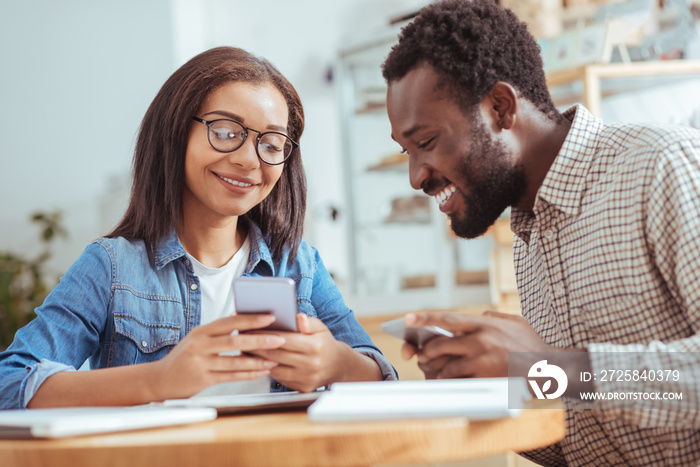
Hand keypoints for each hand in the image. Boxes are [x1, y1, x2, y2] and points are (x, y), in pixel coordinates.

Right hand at [150, 314, 285, 399]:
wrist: (159, 380)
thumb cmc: (184, 357)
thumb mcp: (197, 338)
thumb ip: (218, 330)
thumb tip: (241, 315)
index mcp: (201, 331)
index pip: (229, 322)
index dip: (251, 319)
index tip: (270, 317)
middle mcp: (199, 345)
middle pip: (235, 340)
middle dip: (260, 340)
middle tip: (279, 339)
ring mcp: (200, 363)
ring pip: (235, 361)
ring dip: (257, 361)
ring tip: (274, 359)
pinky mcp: (202, 379)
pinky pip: (230, 376)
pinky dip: (248, 374)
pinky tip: (261, 372)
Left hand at [252, 314, 349, 391]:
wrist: (338, 365)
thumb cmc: (325, 343)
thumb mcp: (320, 328)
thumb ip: (308, 322)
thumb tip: (298, 317)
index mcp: (315, 347)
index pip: (284, 339)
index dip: (265, 334)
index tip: (250, 329)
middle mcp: (311, 364)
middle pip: (276, 355)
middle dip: (256, 347)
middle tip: (241, 339)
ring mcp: (306, 378)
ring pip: (275, 368)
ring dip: (258, 360)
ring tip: (245, 351)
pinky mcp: (301, 387)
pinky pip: (279, 378)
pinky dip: (267, 370)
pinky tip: (258, 362)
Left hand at [401, 310, 551, 378]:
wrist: (551, 368)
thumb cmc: (532, 345)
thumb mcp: (514, 322)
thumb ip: (493, 317)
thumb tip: (478, 316)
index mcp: (484, 324)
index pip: (448, 318)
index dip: (425, 318)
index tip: (407, 318)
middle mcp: (481, 339)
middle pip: (441, 344)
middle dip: (427, 351)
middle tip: (421, 355)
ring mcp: (483, 360)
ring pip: (447, 365)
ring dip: (437, 370)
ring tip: (434, 371)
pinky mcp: (486, 378)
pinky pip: (459, 381)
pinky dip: (449, 382)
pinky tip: (448, 381)